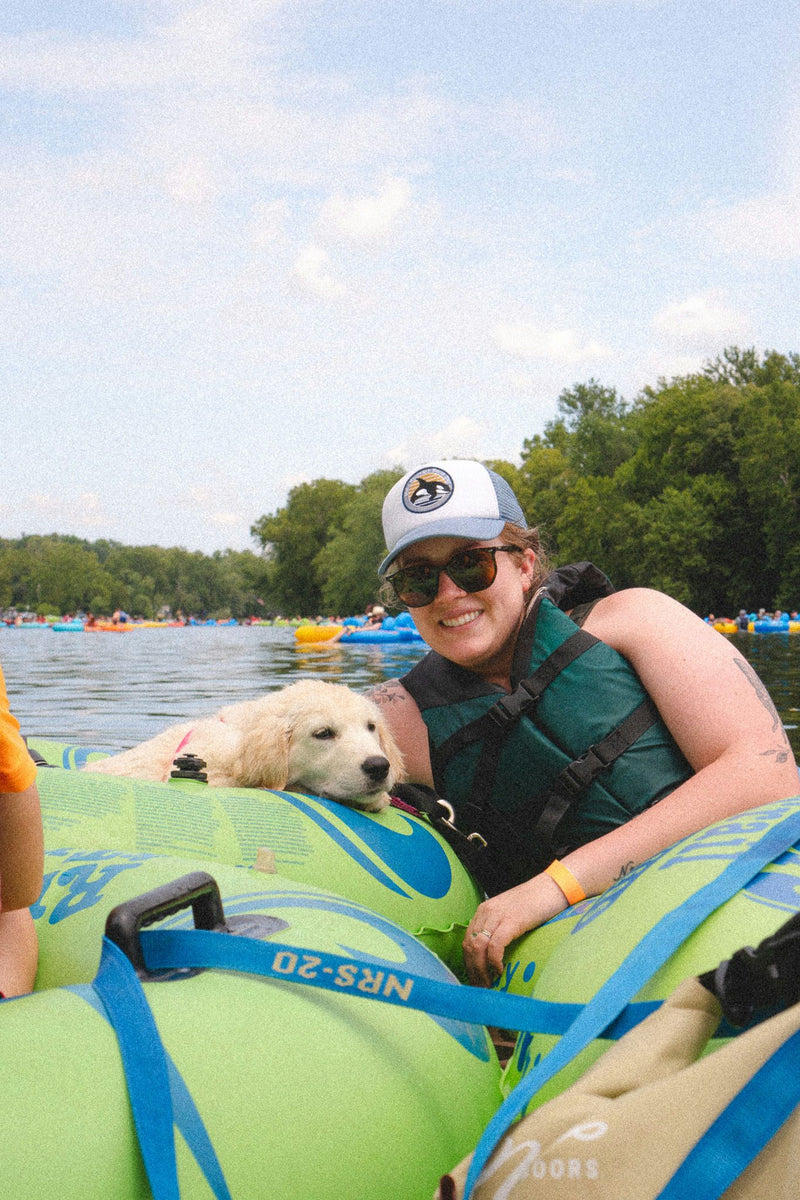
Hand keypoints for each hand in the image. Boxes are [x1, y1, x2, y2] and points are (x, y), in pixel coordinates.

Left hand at [463, 871, 568, 986]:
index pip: (467, 941)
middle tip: (481, 988)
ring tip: (489, 984)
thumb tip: (494, 957)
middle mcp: (486, 912)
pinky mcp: (512, 921)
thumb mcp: (510, 915)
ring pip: (478, 947)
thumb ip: (499, 929)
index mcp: (484, 911)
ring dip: (481, 970)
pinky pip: (496, 945)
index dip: (469, 963)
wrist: (553, 887)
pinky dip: (494, 961)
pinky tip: (500, 970)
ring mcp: (498, 915)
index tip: (476, 979)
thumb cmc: (535, 903)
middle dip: (473, 970)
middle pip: (469, 946)